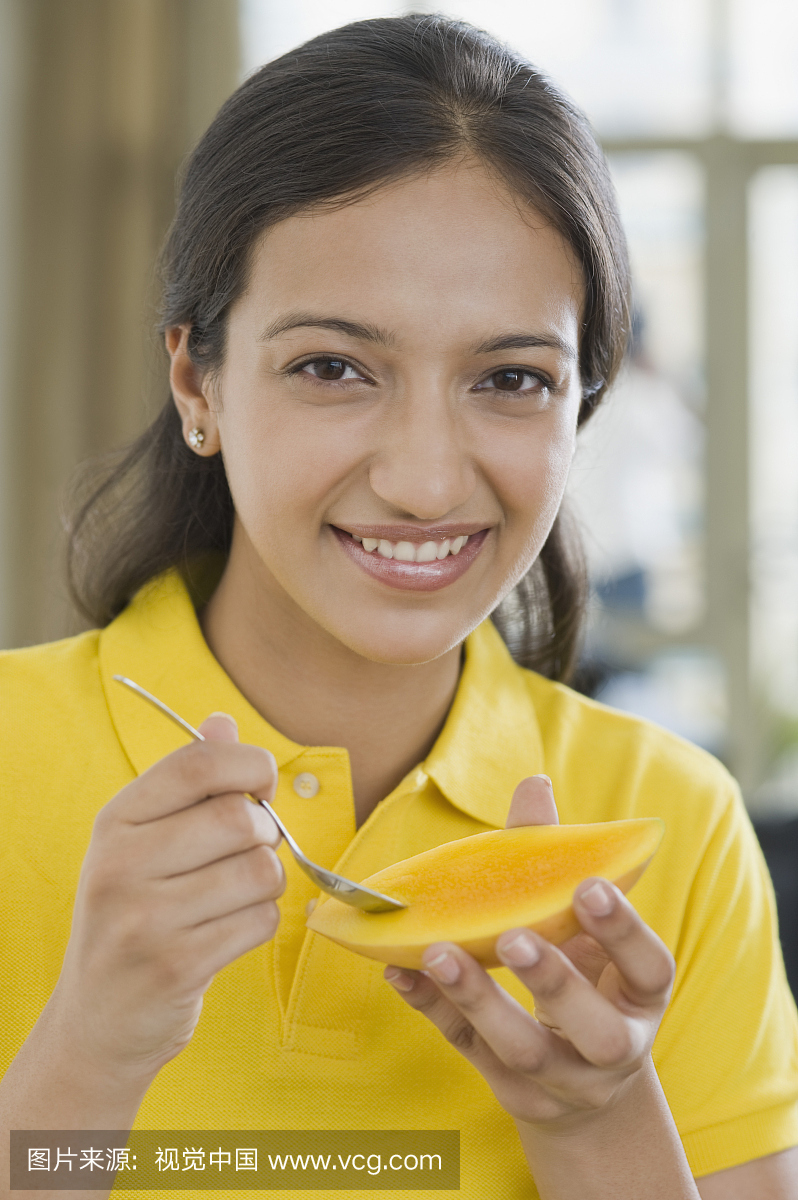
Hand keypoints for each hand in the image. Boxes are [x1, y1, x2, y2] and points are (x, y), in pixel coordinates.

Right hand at [48, 714, 283, 1082]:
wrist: (99, 1020)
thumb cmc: (135, 914)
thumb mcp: (143, 841)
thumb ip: (187, 781)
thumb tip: (221, 721)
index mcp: (115, 821)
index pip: (198, 762)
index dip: (250, 766)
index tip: (260, 788)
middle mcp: (120, 864)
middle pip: (238, 817)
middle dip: (263, 833)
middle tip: (248, 851)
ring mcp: (145, 919)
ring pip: (258, 870)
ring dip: (266, 883)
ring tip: (236, 896)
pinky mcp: (176, 966)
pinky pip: (260, 921)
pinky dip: (261, 923)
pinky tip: (229, 932)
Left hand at [384, 775, 674, 1129]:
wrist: (589, 1088)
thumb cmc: (590, 981)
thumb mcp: (589, 931)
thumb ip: (560, 861)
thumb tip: (533, 784)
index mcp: (643, 995)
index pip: (650, 967)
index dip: (624, 929)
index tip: (589, 885)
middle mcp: (614, 1046)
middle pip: (595, 1029)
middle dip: (554, 982)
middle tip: (513, 937)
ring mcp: (564, 1081)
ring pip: (525, 1051)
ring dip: (479, 1001)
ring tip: (436, 952)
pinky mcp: (515, 1093)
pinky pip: (470, 1054)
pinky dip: (435, 1011)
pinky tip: (401, 973)